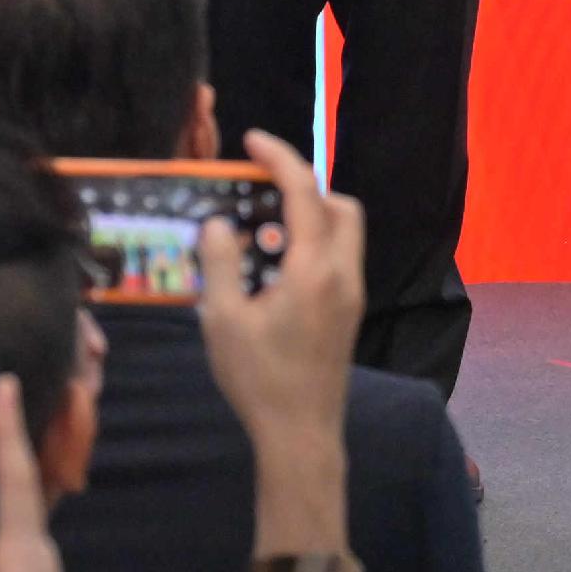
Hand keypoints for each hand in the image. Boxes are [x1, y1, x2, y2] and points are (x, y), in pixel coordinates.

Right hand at [195, 131, 362, 557]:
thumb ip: (221, 265)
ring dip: (309, 217)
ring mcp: (352, 293)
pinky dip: (312, 245)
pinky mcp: (349, 312)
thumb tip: (218, 222)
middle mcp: (343, 272)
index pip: (303, 192)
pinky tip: (273, 269)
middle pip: (338, 205)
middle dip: (302, 186)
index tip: (252, 138)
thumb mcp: (224, 321)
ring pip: (344, 232)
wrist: (301, 433)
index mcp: (315, 268)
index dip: (279, 157)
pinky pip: (338, 259)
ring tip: (260, 232)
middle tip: (258, 189)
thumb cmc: (259, 379)